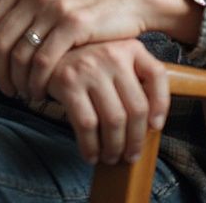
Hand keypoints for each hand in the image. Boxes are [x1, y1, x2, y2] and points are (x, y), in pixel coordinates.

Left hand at [0, 0, 178, 100]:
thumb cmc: (94, 7)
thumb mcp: (57, 0)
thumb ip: (30, 13)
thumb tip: (0, 41)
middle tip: (4, 89)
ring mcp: (55, 7)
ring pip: (19, 54)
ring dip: (17, 80)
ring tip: (23, 93)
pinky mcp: (73, 23)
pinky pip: (43, 60)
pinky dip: (36, 81)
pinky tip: (40, 91)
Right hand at [47, 39, 169, 164]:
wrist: (43, 54)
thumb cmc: (85, 63)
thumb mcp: (115, 59)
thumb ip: (134, 78)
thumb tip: (151, 123)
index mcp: (130, 47)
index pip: (157, 75)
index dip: (161, 105)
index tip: (155, 127)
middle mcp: (112, 54)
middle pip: (136, 107)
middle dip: (135, 140)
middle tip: (130, 156)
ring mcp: (90, 68)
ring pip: (113, 120)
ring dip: (114, 147)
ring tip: (110, 157)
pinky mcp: (68, 83)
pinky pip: (87, 124)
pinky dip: (91, 146)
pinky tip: (91, 154)